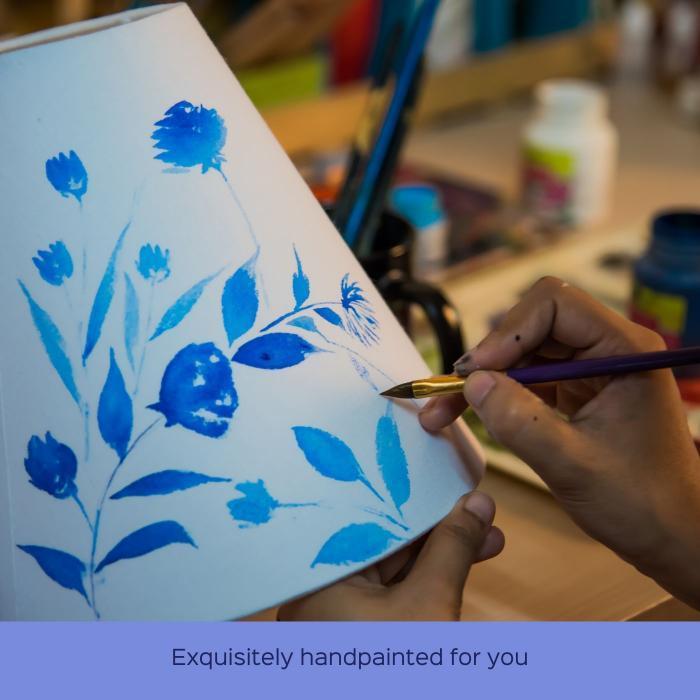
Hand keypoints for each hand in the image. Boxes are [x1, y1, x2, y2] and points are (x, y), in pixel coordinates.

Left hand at [278, 492, 503, 619]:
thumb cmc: (398, 672)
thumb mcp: (430, 604)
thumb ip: (453, 548)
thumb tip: (479, 502)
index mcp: (320, 576)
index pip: (370, 516)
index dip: (416, 498)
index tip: (453, 485)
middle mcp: (323, 591)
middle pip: (387, 542)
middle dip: (440, 531)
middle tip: (485, 515)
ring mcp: (341, 618)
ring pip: (396, 571)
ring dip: (443, 558)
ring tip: (492, 541)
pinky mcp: (360, 638)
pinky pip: (395, 597)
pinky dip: (429, 585)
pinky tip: (463, 569)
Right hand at [420, 277, 699, 608]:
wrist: (671, 536)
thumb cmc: (640, 503)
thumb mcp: (573, 464)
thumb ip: (519, 421)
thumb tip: (472, 383)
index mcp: (624, 350)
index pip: (555, 305)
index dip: (509, 331)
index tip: (477, 372)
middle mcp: (608, 349)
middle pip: (532, 325)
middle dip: (488, 357)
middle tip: (449, 393)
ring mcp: (591, 370)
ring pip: (523, 352)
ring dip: (484, 378)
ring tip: (444, 410)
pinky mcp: (577, 391)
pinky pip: (528, 378)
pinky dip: (498, 395)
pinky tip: (472, 415)